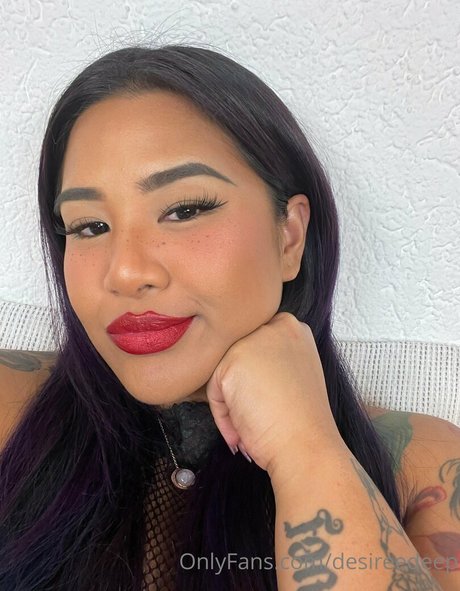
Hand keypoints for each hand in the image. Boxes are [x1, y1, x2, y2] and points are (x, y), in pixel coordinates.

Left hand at [205, 312, 345, 479]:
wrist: (306, 446)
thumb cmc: (303, 422)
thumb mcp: (294, 373)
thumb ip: (271, 360)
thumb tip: (243, 367)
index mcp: (293, 328)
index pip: (255, 347)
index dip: (257, 381)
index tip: (267, 403)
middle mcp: (275, 325)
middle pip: (238, 357)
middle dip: (242, 390)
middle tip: (259, 416)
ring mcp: (254, 340)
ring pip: (224, 371)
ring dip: (232, 403)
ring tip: (253, 425)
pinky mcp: (233, 360)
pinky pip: (213, 389)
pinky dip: (224, 415)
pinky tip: (244, 429)